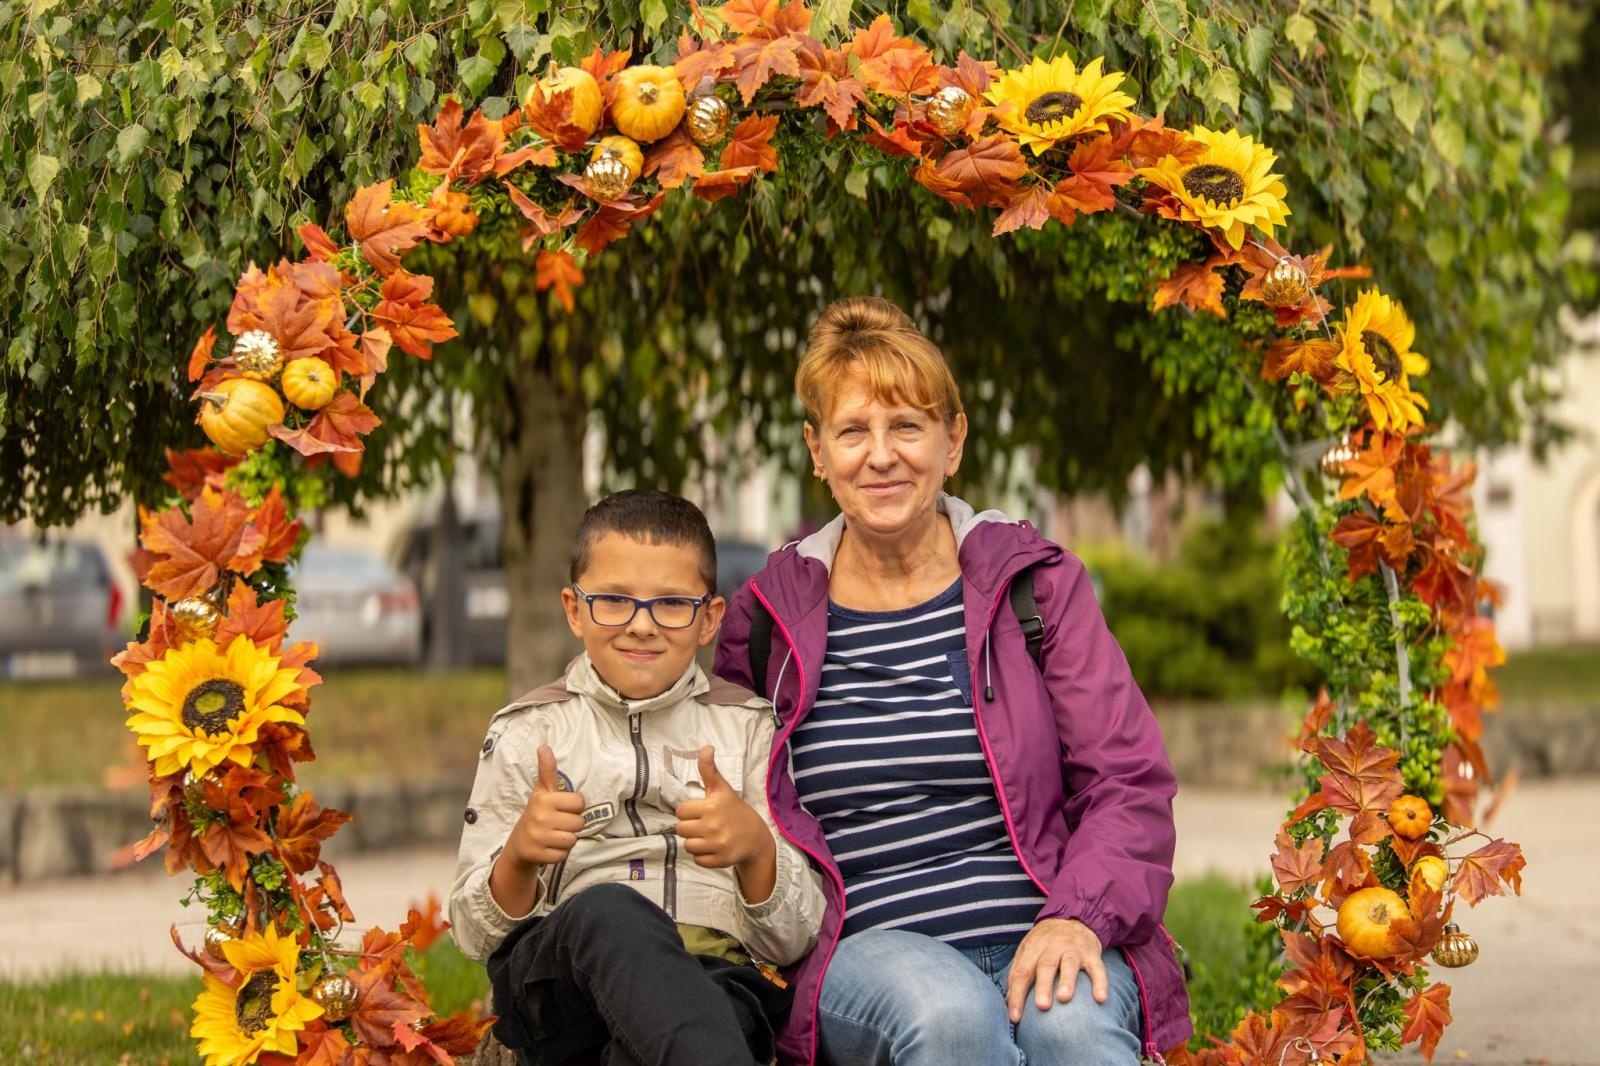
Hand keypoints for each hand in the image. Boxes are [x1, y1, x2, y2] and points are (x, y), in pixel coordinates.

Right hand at [507, 745, 586, 869]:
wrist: (519, 844)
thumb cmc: (536, 814)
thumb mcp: (541, 791)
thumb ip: (547, 770)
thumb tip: (544, 746)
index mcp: (544, 799)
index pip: (579, 802)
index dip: (574, 807)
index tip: (563, 808)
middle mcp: (540, 817)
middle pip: (579, 823)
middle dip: (572, 824)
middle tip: (558, 824)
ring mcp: (538, 837)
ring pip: (573, 839)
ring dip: (567, 839)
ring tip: (555, 835)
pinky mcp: (538, 854)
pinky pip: (564, 854)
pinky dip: (560, 853)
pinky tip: (550, 847)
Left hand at [674, 746, 770, 869]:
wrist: (756, 837)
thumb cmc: (735, 810)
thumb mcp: (722, 788)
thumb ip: (709, 769)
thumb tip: (706, 747)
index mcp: (712, 806)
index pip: (681, 811)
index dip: (689, 811)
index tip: (701, 811)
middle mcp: (713, 825)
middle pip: (681, 829)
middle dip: (690, 827)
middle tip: (704, 824)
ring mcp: (717, 844)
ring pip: (687, 845)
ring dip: (695, 842)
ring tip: (708, 837)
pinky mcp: (719, 860)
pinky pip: (697, 860)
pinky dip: (702, 856)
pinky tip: (713, 848)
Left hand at [1004, 918, 1106, 1023]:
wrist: (1074, 919)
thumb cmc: (1046, 943)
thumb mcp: (1028, 950)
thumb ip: (1018, 973)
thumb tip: (1008, 1002)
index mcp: (1033, 947)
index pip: (1022, 971)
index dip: (1017, 994)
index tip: (1015, 1017)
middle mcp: (1052, 946)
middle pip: (1045, 965)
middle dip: (1043, 986)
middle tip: (1041, 1006)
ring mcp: (1073, 949)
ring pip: (1069, 964)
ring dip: (1067, 981)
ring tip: (1064, 998)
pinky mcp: (1092, 954)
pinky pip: (1097, 968)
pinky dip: (1100, 982)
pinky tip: (1100, 998)